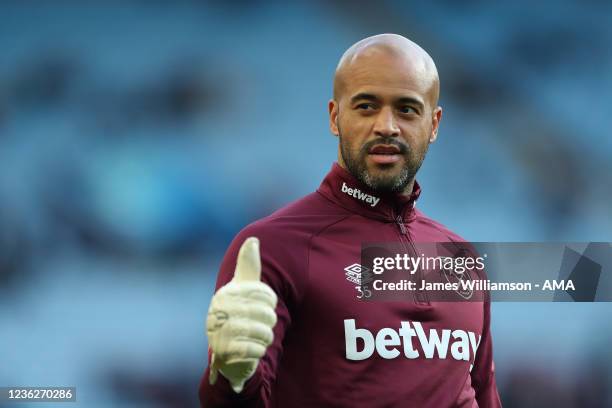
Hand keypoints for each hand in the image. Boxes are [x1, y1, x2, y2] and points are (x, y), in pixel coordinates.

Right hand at [206, 237, 277, 392]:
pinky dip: (259, 351)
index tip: (264, 304)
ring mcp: (219, 333)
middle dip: (270, 321)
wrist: (226, 348)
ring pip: (262, 333)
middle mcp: (219, 312)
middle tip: (263, 324)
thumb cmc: (239, 312)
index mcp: (226, 294)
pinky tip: (254, 349)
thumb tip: (253, 238)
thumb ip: (248, 265)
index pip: (263, 294)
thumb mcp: (244, 287)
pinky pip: (254, 350)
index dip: (270, 301)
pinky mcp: (224, 353)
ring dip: (266, 337)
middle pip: (265, 314)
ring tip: (259, 336)